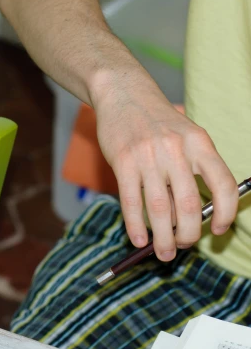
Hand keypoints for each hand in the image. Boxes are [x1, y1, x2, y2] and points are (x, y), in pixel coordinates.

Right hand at [93, 76, 237, 260]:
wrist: (124, 95)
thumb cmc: (157, 122)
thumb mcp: (185, 138)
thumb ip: (191, 171)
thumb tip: (189, 217)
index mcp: (200, 143)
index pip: (223, 184)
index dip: (226, 213)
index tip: (218, 230)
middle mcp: (176, 150)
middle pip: (187, 204)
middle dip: (186, 234)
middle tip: (182, 247)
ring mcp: (148, 156)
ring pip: (158, 208)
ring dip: (162, 238)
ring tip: (162, 253)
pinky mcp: (123, 161)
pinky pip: (131, 201)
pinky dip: (135, 225)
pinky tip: (138, 239)